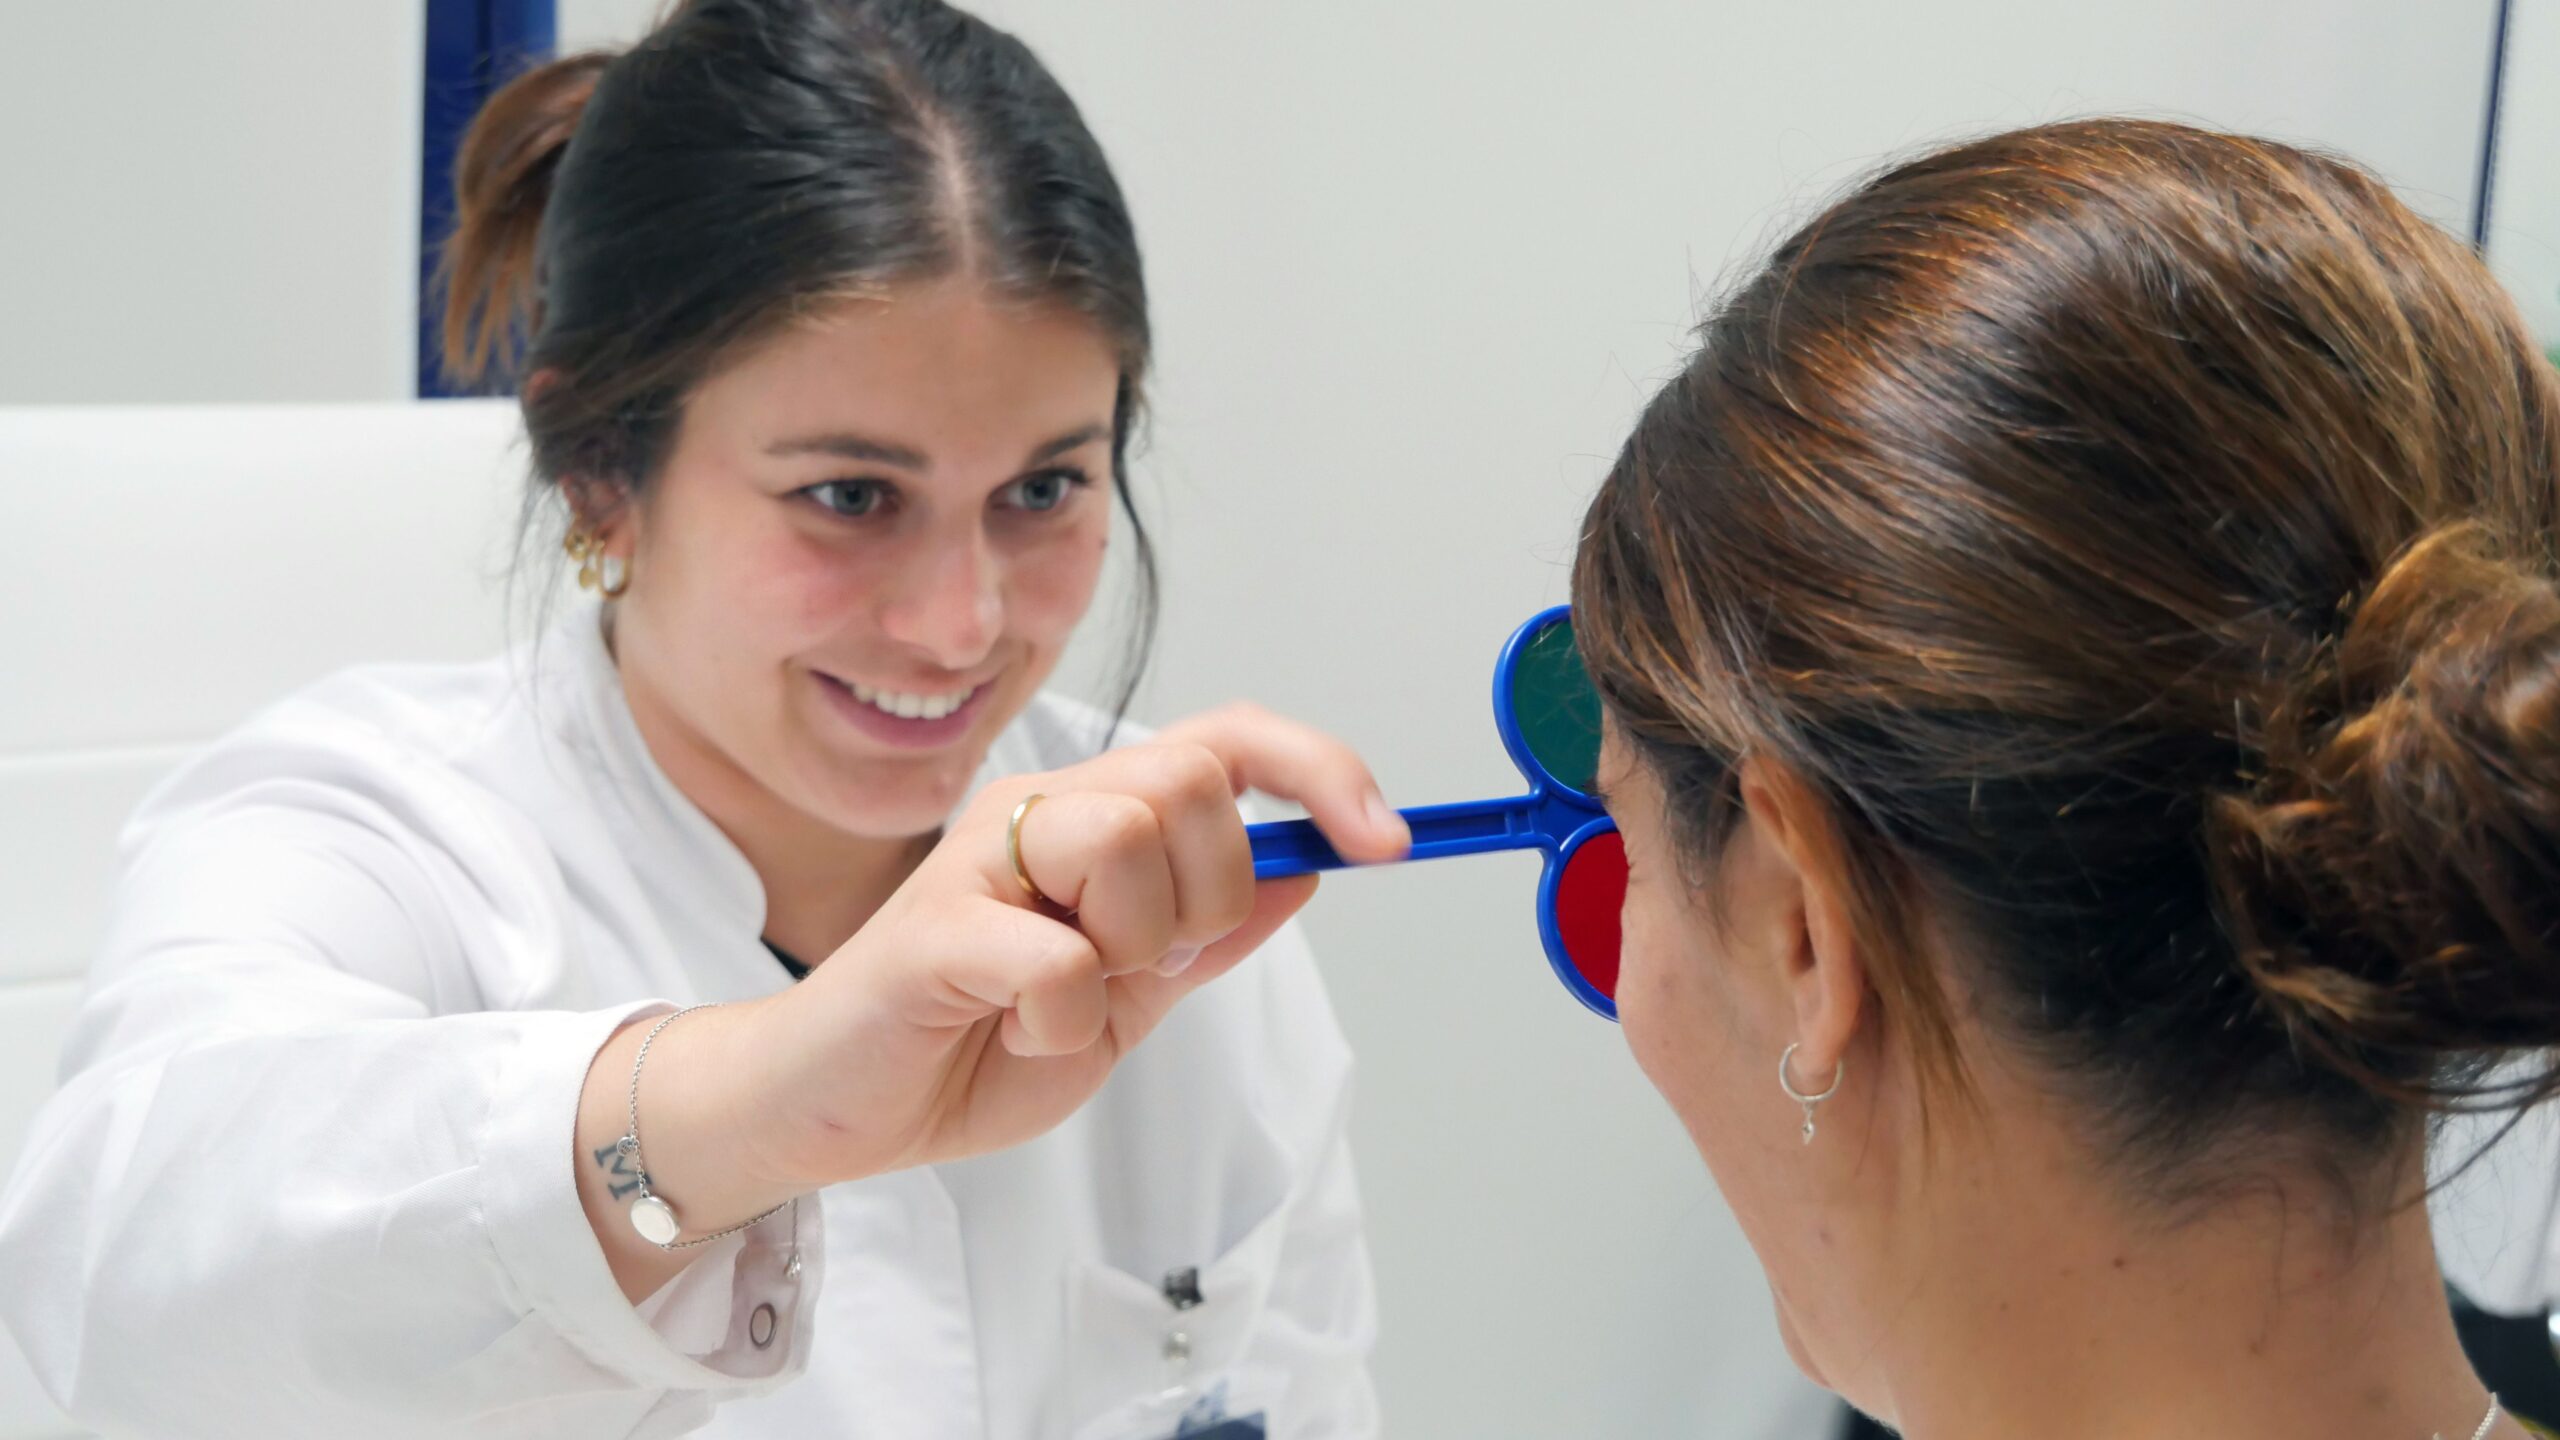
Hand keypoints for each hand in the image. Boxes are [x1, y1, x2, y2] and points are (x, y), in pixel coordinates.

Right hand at [715, 705, 1407, 1200]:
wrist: (831, 1107)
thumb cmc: (963, 1042)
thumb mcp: (1124, 998)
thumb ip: (1205, 934)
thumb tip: (1309, 867)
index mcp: (1086, 815)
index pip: (1224, 742)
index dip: (1319, 770)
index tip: (1389, 838)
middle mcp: (1034, 810)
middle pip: (1188, 784)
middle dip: (1202, 894)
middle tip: (1135, 964)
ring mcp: (977, 859)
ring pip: (1127, 841)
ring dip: (1127, 952)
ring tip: (1062, 1001)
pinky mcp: (932, 930)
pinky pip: (1059, 958)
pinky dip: (1064, 1020)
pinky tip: (1016, 1029)